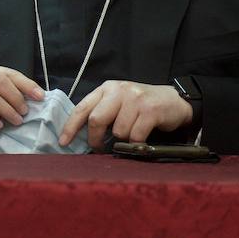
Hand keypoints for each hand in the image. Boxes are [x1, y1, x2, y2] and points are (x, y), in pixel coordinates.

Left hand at [58, 80, 192, 149]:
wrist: (174, 101)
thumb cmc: (141, 105)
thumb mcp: (118, 103)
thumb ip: (101, 112)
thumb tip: (81, 135)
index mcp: (106, 89)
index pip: (82, 108)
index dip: (70, 126)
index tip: (63, 142)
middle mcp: (118, 90)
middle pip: (96, 119)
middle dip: (95, 139)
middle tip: (99, 149)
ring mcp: (135, 99)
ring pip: (118, 130)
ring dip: (122, 140)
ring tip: (130, 135)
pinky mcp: (150, 109)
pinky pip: (136, 135)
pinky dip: (137, 143)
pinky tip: (142, 138)